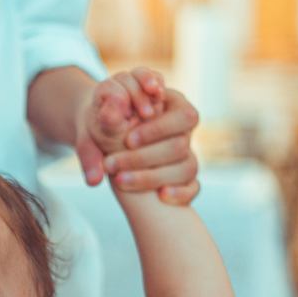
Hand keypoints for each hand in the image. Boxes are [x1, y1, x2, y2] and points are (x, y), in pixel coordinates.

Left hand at [75, 69, 200, 205]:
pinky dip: (180, 193)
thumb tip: (115, 100)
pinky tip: (162, 196)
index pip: (183, 116)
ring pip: (187, 168)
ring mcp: (186, 154)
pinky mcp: (183, 177)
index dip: (157, 130)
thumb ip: (109, 113)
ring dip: (152, 177)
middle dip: (145, 157)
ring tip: (119, 180)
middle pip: (181, 145)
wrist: (104, 142)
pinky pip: (193, 188)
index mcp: (174, 104)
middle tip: (112, 162)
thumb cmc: (106, 124)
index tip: (128, 140)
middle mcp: (184, 130)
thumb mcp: (104, 118)